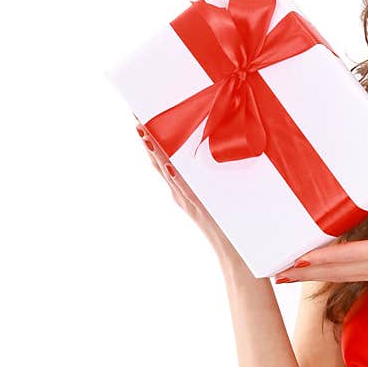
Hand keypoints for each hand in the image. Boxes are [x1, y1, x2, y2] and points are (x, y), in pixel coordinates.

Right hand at [133, 116, 241, 266]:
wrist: (233, 254)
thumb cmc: (229, 220)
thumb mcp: (216, 191)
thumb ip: (209, 173)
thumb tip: (214, 145)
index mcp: (182, 184)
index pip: (163, 153)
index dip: (151, 133)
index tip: (141, 111)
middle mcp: (179, 190)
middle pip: (158, 158)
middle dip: (146, 136)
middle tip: (134, 112)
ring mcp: (186, 199)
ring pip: (166, 171)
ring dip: (155, 152)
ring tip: (143, 132)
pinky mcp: (198, 208)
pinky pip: (184, 190)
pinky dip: (175, 178)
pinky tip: (168, 166)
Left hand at [273, 182, 367, 322]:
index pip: (346, 256)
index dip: (320, 258)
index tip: (297, 260)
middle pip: (334, 269)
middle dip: (304, 272)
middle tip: (276, 274)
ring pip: (337, 275)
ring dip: (312, 275)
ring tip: (287, 276)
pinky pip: (349, 276)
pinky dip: (329, 274)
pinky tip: (318, 272)